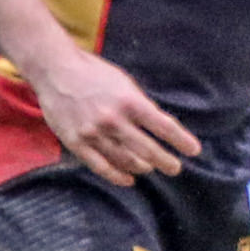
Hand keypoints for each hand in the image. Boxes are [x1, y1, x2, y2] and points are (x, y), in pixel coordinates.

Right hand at [25, 48, 201, 185]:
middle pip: (147, 149)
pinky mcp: (76, 142)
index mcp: (130, 101)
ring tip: (150, 168)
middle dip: (165, 161)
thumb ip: (140, 106)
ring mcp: (93, 133)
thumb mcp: (125, 84)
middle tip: (174, 168)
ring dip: (142, 167)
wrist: (55, 70)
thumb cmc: (94, 75)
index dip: (181, 141)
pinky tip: (128, 180)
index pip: (164, 126)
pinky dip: (117, 176)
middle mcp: (113, 119)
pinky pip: (101, 167)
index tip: (194, 150)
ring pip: (125, 160)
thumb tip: (160, 128)